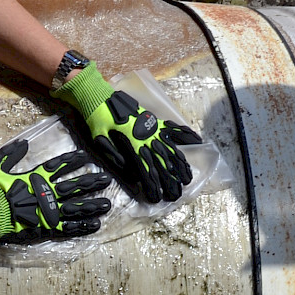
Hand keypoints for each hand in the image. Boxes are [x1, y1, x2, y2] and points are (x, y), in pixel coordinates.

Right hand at [0, 140, 111, 241]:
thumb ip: (12, 154)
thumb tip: (24, 143)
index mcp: (37, 177)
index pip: (59, 166)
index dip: (73, 160)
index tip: (86, 156)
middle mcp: (48, 193)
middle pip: (75, 186)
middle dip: (92, 182)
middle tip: (107, 180)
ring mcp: (50, 211)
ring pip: (77, 207)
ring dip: (93, 205)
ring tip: (108, 204)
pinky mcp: (48, 228)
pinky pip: (69, 227)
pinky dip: (83, 226)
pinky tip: (96, 225)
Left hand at [56, 62, 201, 203]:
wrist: (99, 96)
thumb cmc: (97, 118)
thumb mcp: (99, 138)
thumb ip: (114, 155)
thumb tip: (130, 172)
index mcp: (132, 141)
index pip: (145, 168)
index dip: (152, 184)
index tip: (156, 198)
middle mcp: (147, 135)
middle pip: (162, 162)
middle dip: (170, 181)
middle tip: (176, 196)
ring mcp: (153, 127)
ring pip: (171, 148)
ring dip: (181, 165)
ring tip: (188, 178)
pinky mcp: (155, 120)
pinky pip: (174, 128)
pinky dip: (186, 135)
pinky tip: (198, 142)